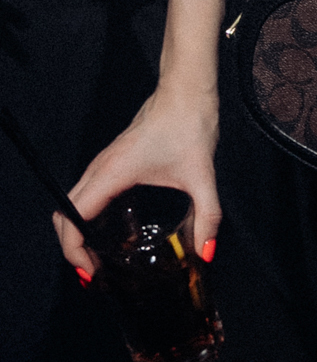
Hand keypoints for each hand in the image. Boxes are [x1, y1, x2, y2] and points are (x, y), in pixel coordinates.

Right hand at [54, 84, 220, 274]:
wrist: (187, 89)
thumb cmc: (190, 125)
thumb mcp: (202, 175)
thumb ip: (207, 216)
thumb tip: (206, 253)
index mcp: (112, 173)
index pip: (72, 218)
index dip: (73, 251)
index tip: (91, 273)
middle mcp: (100, 168)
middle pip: (63, 213)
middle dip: (71, 246)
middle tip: (94, 271)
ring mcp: (104, 162)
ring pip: (72, 202)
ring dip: (77, 230)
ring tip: (100, 258)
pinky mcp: (113, 160)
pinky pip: (88, 193)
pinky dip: (88, 215)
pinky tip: (114, 230)